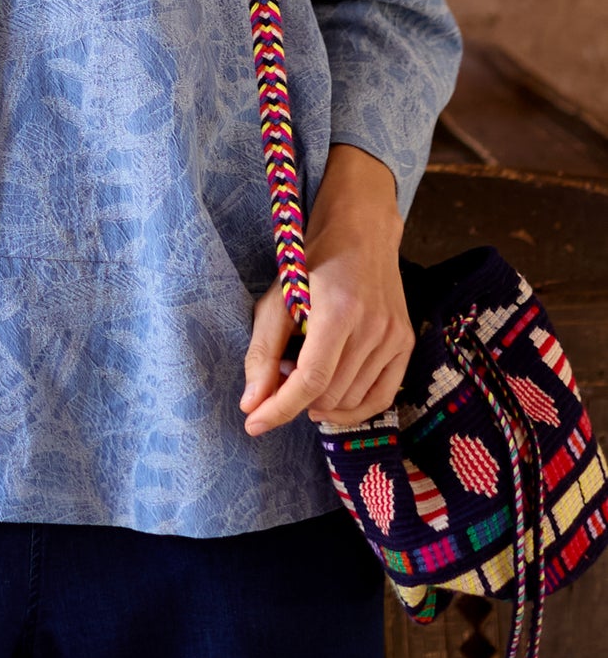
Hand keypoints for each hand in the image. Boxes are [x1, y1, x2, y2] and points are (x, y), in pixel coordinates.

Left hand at [241, 142, 411, 436]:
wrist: (362, 233)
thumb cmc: (312, 262)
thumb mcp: (278, 298)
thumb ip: (264, 350)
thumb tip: (251, 403)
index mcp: (338, 311)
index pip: (311, 379)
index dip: (280, 408)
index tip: (253, 425)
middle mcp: (373, 327)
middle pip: (329, 394)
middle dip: (294, 399)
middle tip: (279, 377)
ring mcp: (395, 337)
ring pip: (352, 400)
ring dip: (320, 402)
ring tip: (304, 375)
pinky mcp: (406, 344)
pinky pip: (381, 397)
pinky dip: (353, 409)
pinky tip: (329, 403)